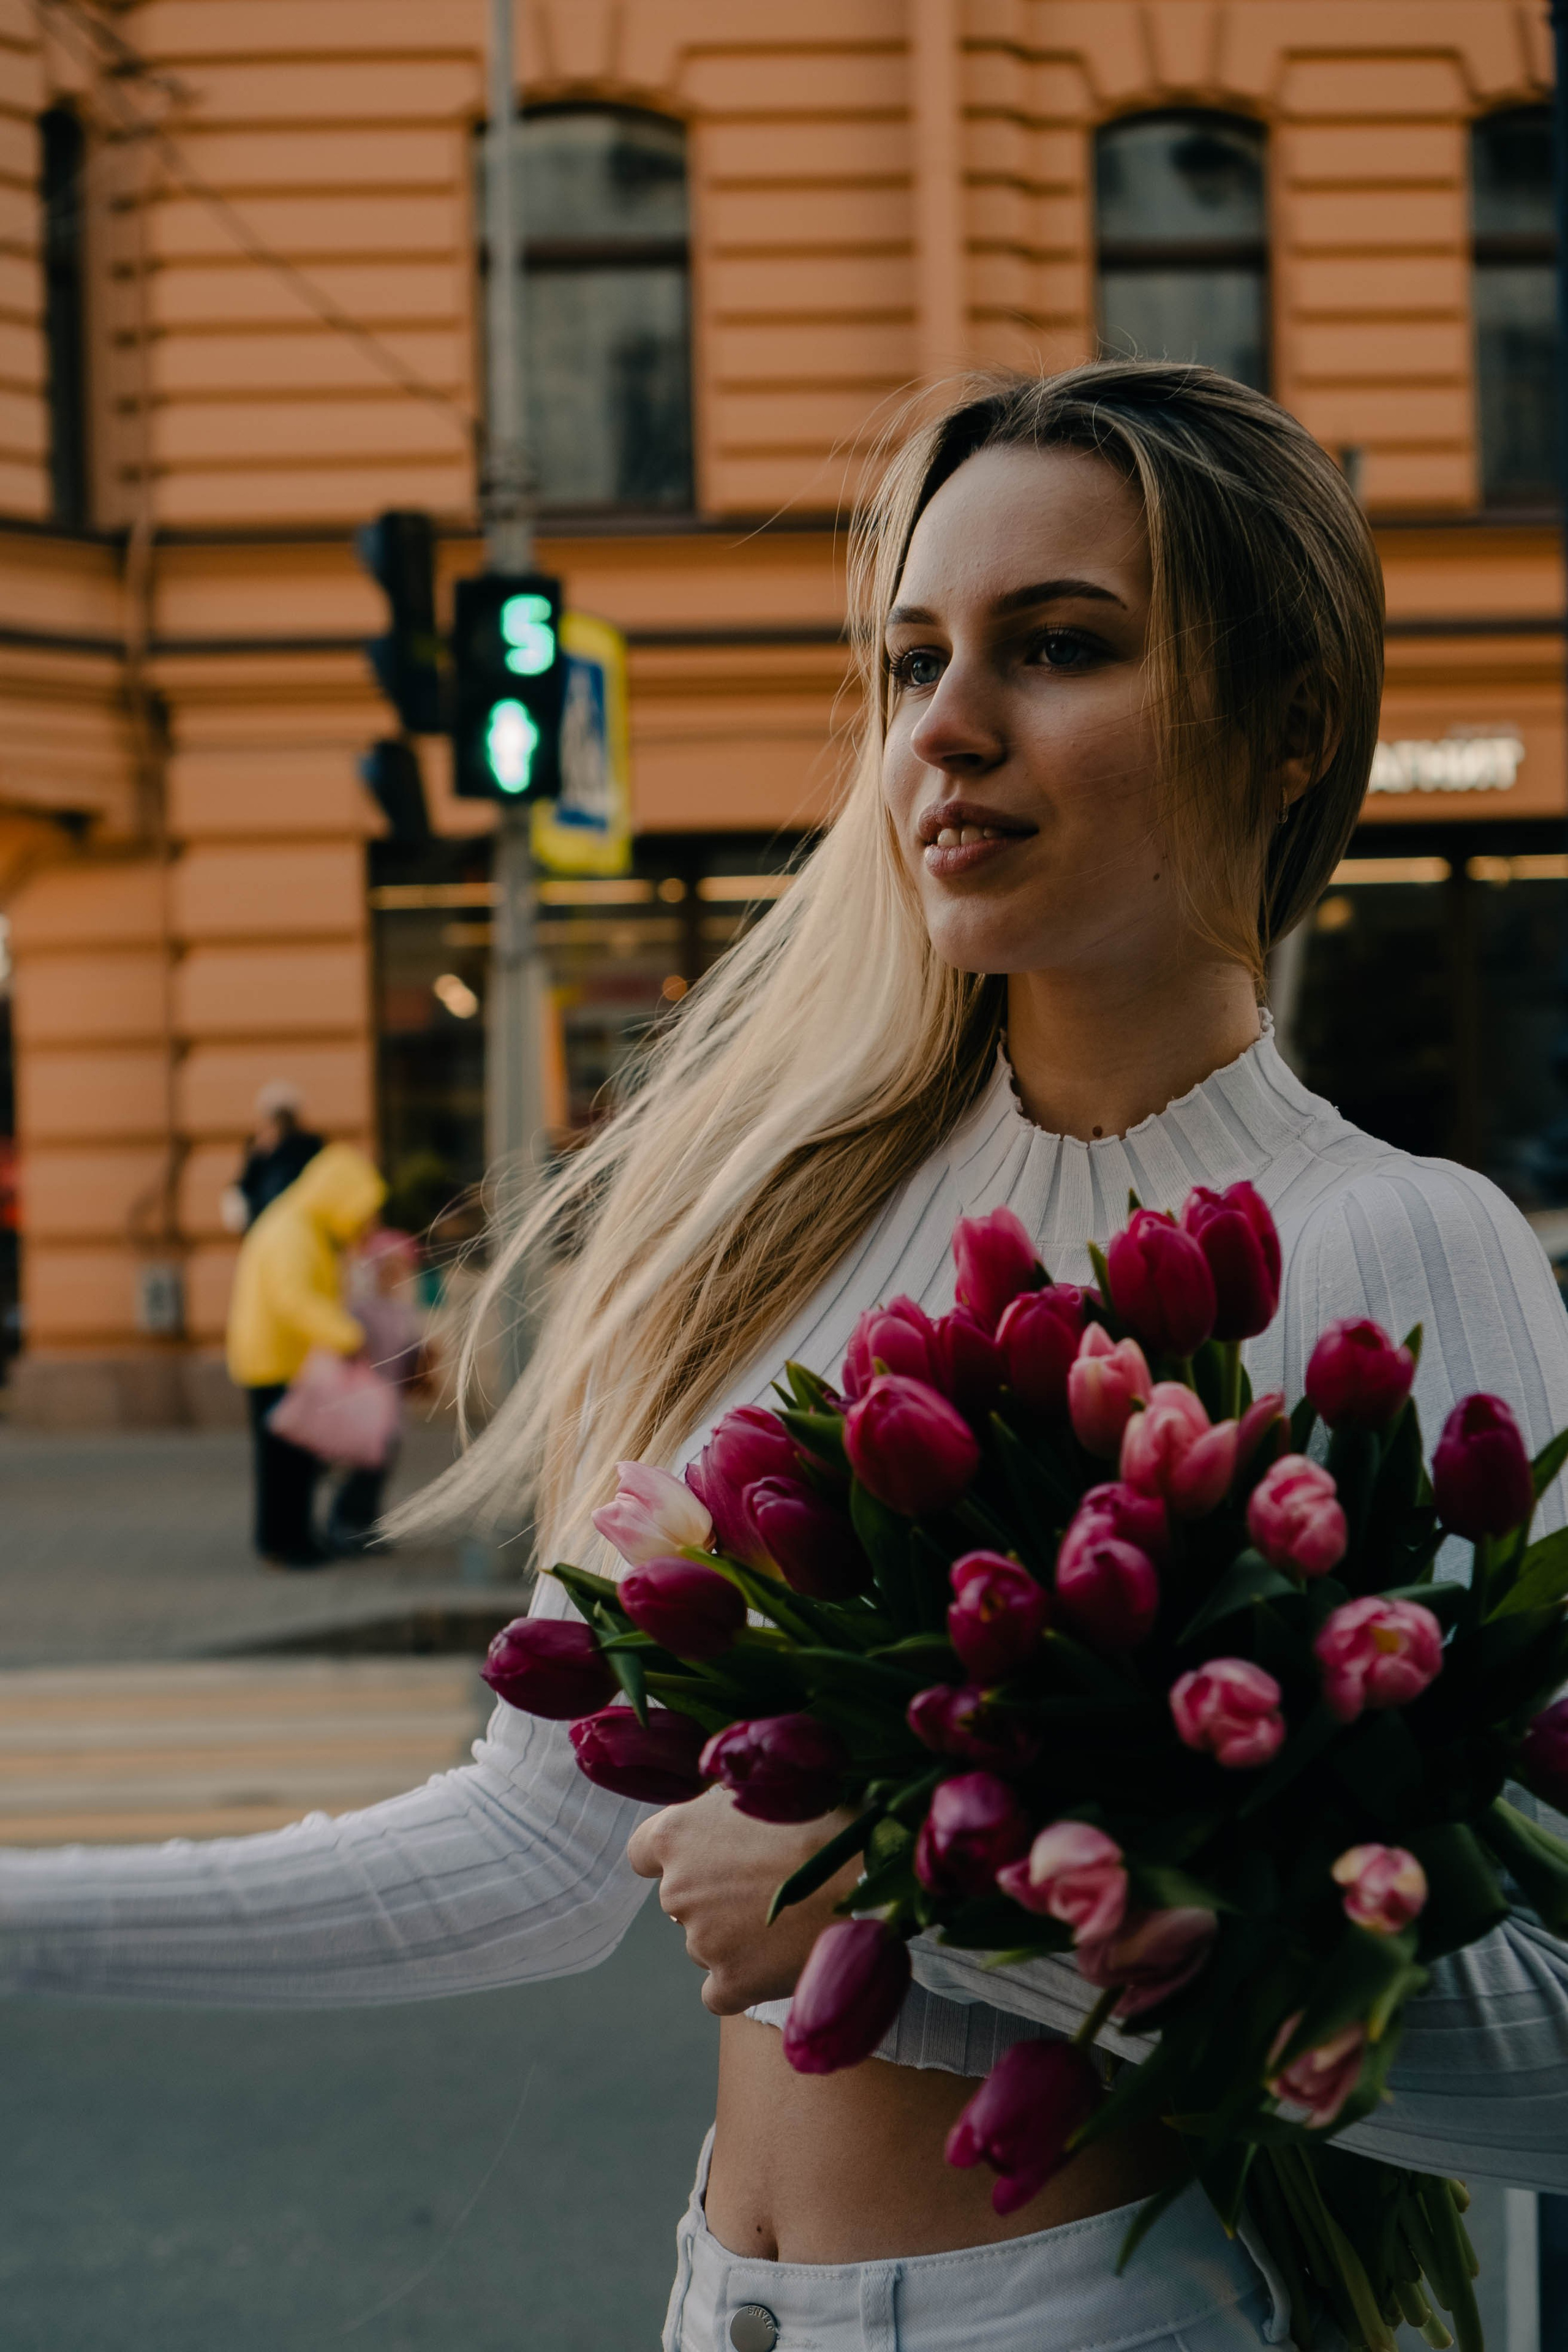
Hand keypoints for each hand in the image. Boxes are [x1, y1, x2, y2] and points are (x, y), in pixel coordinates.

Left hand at [627, 1787, 862, 2014]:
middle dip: (714, 1893)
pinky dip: (740, 1981)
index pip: (643, 1851)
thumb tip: (715, 1816)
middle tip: (766, 1883)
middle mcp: (677, 1889)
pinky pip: (718, 1991)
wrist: (871, 1873)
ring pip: (705, 1942)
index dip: (673, 1853)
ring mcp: (701, 1941)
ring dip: (734, 1935)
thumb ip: (722, 1810)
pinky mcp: (731, 1984)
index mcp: (677, 1834)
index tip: (700, 1854)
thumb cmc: (824, 1816)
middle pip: (681, 1897)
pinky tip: (776, 1962)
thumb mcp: (761, 1791)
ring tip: (790, 1916)